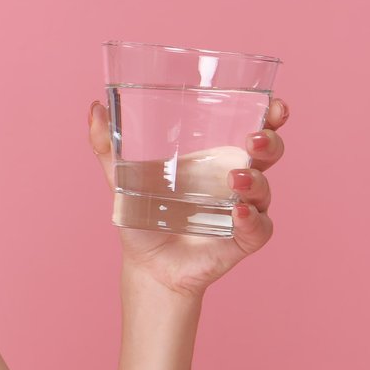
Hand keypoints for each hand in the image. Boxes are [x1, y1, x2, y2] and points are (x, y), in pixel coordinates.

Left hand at [87, 94, 288, 297]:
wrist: (146, 264)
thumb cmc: (143, 217)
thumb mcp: (122, 178)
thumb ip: (108, 146)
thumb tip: (94, 108)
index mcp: (215, 158)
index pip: (253, 128)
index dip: (270, 115)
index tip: (275, 105)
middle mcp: (236, 180)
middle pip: (269, 153)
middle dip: (269, 142)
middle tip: (251, 139)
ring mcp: (243, 210)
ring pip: (265, 189)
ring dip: (256, 181)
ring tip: (234, 179)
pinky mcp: (242, 239)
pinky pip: (259, 228)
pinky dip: (251, 220)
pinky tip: (237, 213)